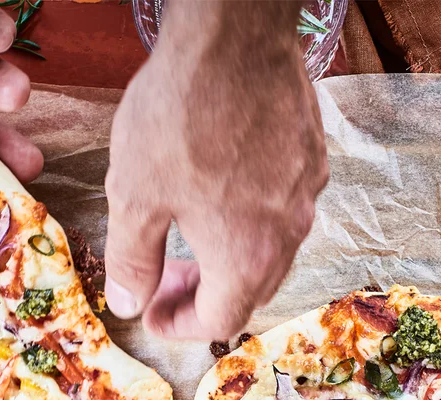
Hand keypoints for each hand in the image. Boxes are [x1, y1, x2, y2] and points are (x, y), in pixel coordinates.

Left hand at [103, 0, 328, 339]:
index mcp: (246, 258)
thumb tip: (127, 304)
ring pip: (271, 252)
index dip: (179, 324)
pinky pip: (285, 208)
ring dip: (230, 259)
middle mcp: (289, 234)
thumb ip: (132, 260)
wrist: (234, 34)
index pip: (219, 322)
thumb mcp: (135, 196)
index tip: (150, 310)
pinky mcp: (313, 156)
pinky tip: (222, 189)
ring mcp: (307, 193)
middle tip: (166, 276)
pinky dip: (252, 220)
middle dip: (205, 296)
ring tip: (191, 234)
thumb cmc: (180, 115)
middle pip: (251, 292)